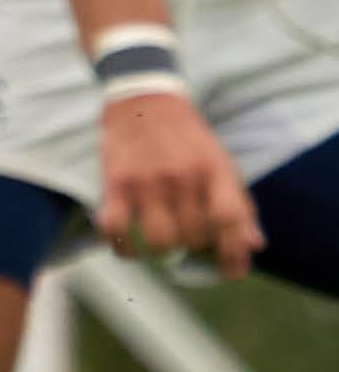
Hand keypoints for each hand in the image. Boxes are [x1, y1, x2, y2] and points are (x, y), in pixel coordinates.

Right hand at [100, 87, 258, 274]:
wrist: (143, 99)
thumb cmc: (186, 136)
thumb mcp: (220, 162)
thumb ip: (237, 203)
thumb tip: (254, 245)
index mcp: (215, 170)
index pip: (230, 220)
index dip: (234, 253)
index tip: (232, 272)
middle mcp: (183, 177)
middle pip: (194, 236)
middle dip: (193, 247)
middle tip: (185, 241)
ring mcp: (149, 181)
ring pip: (159, 240)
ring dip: (161, 251)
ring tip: (159, 244)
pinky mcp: (116, 183)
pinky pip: (117, 229)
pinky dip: (122, 246)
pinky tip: (127, 246)